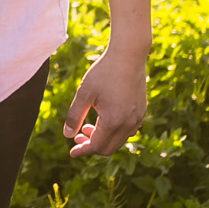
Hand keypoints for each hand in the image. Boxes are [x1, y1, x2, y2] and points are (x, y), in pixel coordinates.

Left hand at [62, 44, 148, 158]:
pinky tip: (104, 121)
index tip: (71, 153)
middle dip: (91, 146)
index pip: (96, 146)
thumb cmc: (104, 72)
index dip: (82, 151)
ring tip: (87, 126)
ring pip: (118, 140)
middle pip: (108, 148)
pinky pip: (127, 131)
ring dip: (103, 139)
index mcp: (113, 121)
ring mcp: (137, 118)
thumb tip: (67, 136)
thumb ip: (74, 116)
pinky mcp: (141, 111)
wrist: (129, 55)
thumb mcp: (84, 93)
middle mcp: (129, 123)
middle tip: (77, 137)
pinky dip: (114, 133)